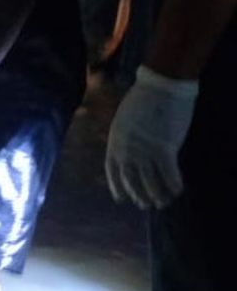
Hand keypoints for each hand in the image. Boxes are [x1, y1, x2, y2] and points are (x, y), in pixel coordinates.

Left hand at [105, 66, 196, 209]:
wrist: (161, 86)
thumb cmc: (143, 100)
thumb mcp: (124, 120)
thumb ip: (126, 139)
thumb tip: (132, 154)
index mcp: (115, 140)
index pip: (112, 171)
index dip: (117, 187)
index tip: (121, 199)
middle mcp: (127, 149)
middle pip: (131, 180)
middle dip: (138, 195)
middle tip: (146, 204)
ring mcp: (144, 150)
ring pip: (150, 182)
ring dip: (157, 195)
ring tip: (163, 202)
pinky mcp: (163, 148)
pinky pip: (169, 174)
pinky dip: (174, 185)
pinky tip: (178, 190)